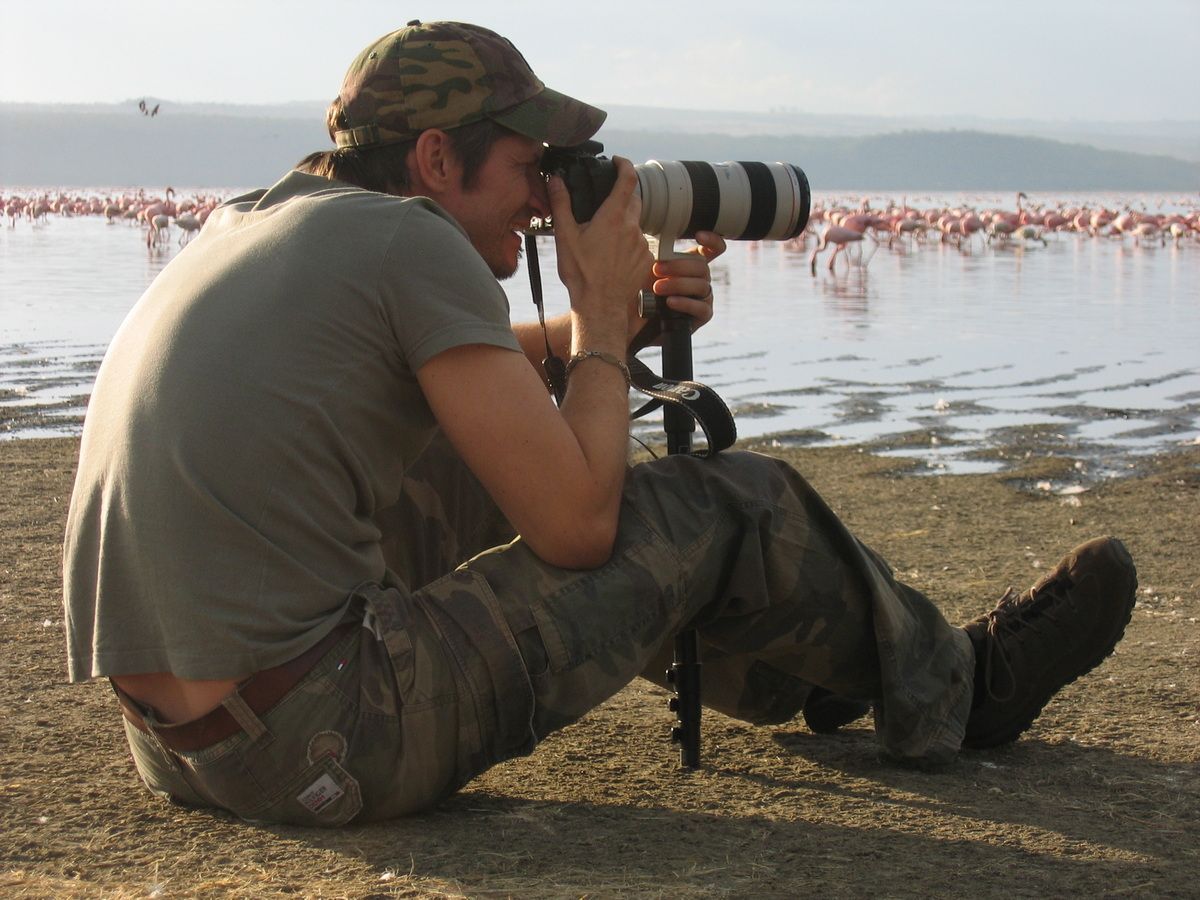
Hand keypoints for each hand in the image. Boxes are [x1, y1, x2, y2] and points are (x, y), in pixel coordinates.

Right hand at [548, 158, 651, 346]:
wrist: (599, 306)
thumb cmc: (581, 273)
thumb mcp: (565, 236)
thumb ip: (561, 204)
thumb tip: (556, 180)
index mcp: (613, 216)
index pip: (628, 179)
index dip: (624, 165)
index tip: (618, 162)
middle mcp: (632, 227)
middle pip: (634, 200)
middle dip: (622, 196)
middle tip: (605, 204)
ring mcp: (642, 244)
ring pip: (636, 223)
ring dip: (624, 223)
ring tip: (605, 238)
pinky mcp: (646, 259)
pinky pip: (640, 243)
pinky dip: (629, 243)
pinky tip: (614, 256)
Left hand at [635, 230, 727, 336]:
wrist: (634, 324)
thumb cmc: (639, 292)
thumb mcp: (644, 267)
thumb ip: (652, 251)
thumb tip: (643, 224)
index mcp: (692, 266)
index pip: (713, 250)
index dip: (712, 240)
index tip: (698, 235)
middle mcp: (700, 280)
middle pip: (702, 267)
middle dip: (678, 266)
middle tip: (656, 269)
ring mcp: (703, 299)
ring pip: (701, 286)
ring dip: (677, 284)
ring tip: (657, 288)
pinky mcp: (701, 317)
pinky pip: (701, 308)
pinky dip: (685, 303)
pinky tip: (670, 302)